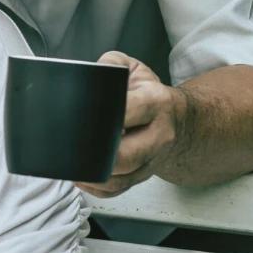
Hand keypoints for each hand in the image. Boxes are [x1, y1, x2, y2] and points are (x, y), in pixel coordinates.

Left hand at [76, 51, 188, 198]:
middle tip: (73, 145)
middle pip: (126, 155)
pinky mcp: (144, 176)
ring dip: (93, 174)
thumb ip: (112, 64)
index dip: (104, 117)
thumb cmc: (151, 95)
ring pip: (122, 178)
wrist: (179, 121)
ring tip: (72, 162)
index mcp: (156, 103)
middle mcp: (158, 135)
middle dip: (97, 154)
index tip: (83, 116)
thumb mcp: (136, 69)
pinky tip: (81, 177)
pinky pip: (119, 189)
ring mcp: (152, 160)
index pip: (129, 111)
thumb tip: (92, 73)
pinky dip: (97, 188)